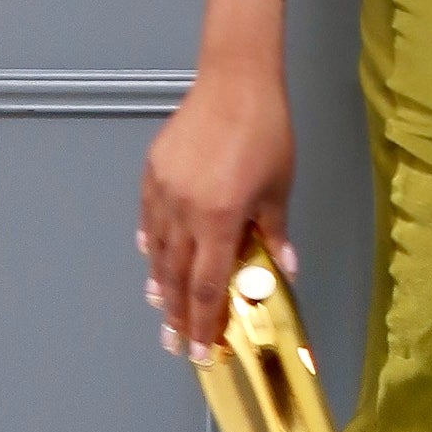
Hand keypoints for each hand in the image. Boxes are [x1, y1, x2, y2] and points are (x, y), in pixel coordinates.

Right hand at [137, 65, 296, 361]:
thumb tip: (283, 269)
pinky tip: (149, 253)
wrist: (236, 81)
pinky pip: (148, 216)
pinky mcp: (154, 170)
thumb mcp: (279, 188)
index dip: (202, 324)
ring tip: (160, 305)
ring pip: (156, 249)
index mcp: (219, 220)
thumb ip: (274, 233)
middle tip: (173, 340)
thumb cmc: (265, 130)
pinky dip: (149, 240)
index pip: (206, 288)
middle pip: (176, 277)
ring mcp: (164, 190)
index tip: (198, 350)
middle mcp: (185, 211)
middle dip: (175, 314)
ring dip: (159, 281)